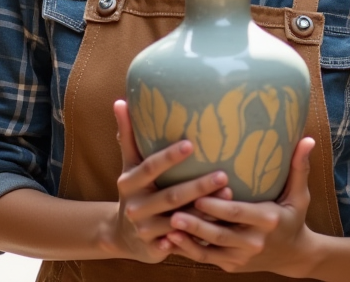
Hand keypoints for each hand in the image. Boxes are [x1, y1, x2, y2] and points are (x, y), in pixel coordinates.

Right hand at [107, 100, 230, 263]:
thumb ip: (127, 134)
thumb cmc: (134, 190)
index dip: (169, 157)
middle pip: (171, 196)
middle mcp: (136, 207)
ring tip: (229, 195)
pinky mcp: (157, 249)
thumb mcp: (129, 164)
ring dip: (205, 210)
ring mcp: (146, 230)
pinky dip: (201, 235)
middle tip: (224, 174)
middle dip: (198, 186)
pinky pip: (184, 241)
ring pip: (181, 221)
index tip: (191, 144)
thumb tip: (120, 101)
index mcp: (129, 183)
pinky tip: (221, 227)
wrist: (122, 235)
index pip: (150, 167)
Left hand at [165, 136, 317, 274]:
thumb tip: (307, 138)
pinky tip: (169, 241)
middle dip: (196, 225)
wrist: (294, 256)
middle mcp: (253, 242)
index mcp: (267, 221)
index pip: (238, 214)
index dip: (218, 207)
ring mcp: (241, 257)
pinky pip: (206, 260)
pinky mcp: (231, 266)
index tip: (199, 197)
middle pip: (220, 234)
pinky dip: (187, 251)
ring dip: (187, 240)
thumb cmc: (293, 218)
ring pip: (209, 250)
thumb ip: (299, 167)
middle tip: (174, 213)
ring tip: (167, 227)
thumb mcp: (299, 195)